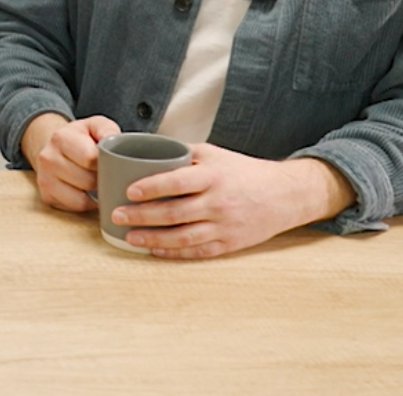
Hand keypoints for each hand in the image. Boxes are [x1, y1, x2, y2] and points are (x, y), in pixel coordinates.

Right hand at [21, 112, 120, 212]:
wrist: (55, 148)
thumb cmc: (81, 138)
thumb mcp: (95, 125)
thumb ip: (107, 129)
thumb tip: (112, 141)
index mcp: (61, 138)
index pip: (90, 158)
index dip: (106, 163)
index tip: (110, 161)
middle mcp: (48, 158)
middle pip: (87, 181)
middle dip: (102, 179)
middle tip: (107, 174)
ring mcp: (44, 179)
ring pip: (81, 198)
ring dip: (95, 194)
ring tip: (98, 183)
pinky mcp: (46, 196)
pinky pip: (76, 207)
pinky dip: (87, 203)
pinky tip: (89, 193)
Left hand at [110, 144, 355, 258]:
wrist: (285, 195)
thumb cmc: (244, 172)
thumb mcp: (215, 154)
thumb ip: (183, 154)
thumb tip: (147, 150)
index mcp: (213, 176)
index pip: (177, 181)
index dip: (152, 187)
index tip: (129, 190)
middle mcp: (218, 202)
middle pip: (174, 212)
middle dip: (142, 215)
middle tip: (117, 215)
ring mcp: (224, 226)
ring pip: (183, 236)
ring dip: (153, 238)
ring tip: (129, 237)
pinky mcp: (230, 244)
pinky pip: (198, 251)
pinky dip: (174, 252)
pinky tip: (155, 250)